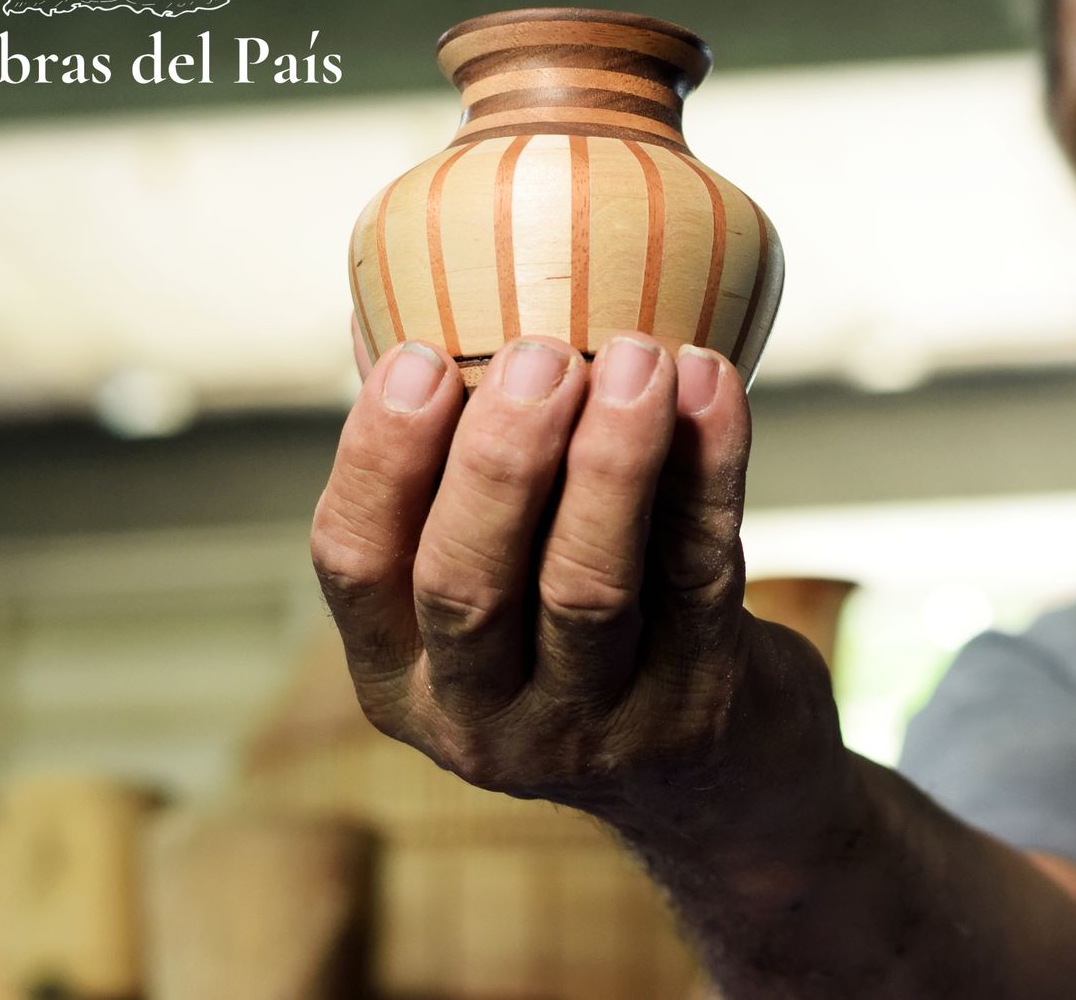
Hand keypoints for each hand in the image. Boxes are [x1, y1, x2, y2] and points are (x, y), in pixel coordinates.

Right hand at [310, 329, 843, 842]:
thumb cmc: (584, 631)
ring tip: (639, 356)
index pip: (355, 563)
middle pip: (466, 584)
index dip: (378, 456)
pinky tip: (712, 386)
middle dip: (501, 457)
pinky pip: (699, 572)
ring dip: (611, 460)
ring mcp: (592, 723)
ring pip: (586, 587)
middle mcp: (479, 716)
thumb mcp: (496, 592)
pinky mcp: (697, 702)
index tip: (419, 357)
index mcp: (398, 672)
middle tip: (541, 352)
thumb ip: (457, 475)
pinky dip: (709, 470)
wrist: (720, 780)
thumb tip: (411, 295)